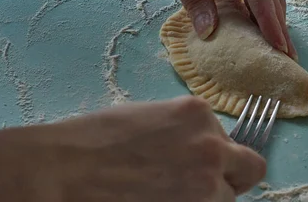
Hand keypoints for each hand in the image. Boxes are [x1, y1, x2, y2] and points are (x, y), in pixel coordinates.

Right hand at [0, 97, 265, 200]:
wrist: (61, 171)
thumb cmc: (92, 143)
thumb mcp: (149, 120)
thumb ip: (184, 132)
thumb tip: (197, 149)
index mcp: (198, 114)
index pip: (235, 141)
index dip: (222, 159)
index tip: (206, 167)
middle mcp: (212, 146)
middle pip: (246, 172)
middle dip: (225, 179)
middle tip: (193, 187)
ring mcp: (205, 183)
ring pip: (225, 200)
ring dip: (205, 200)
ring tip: (164, 197)